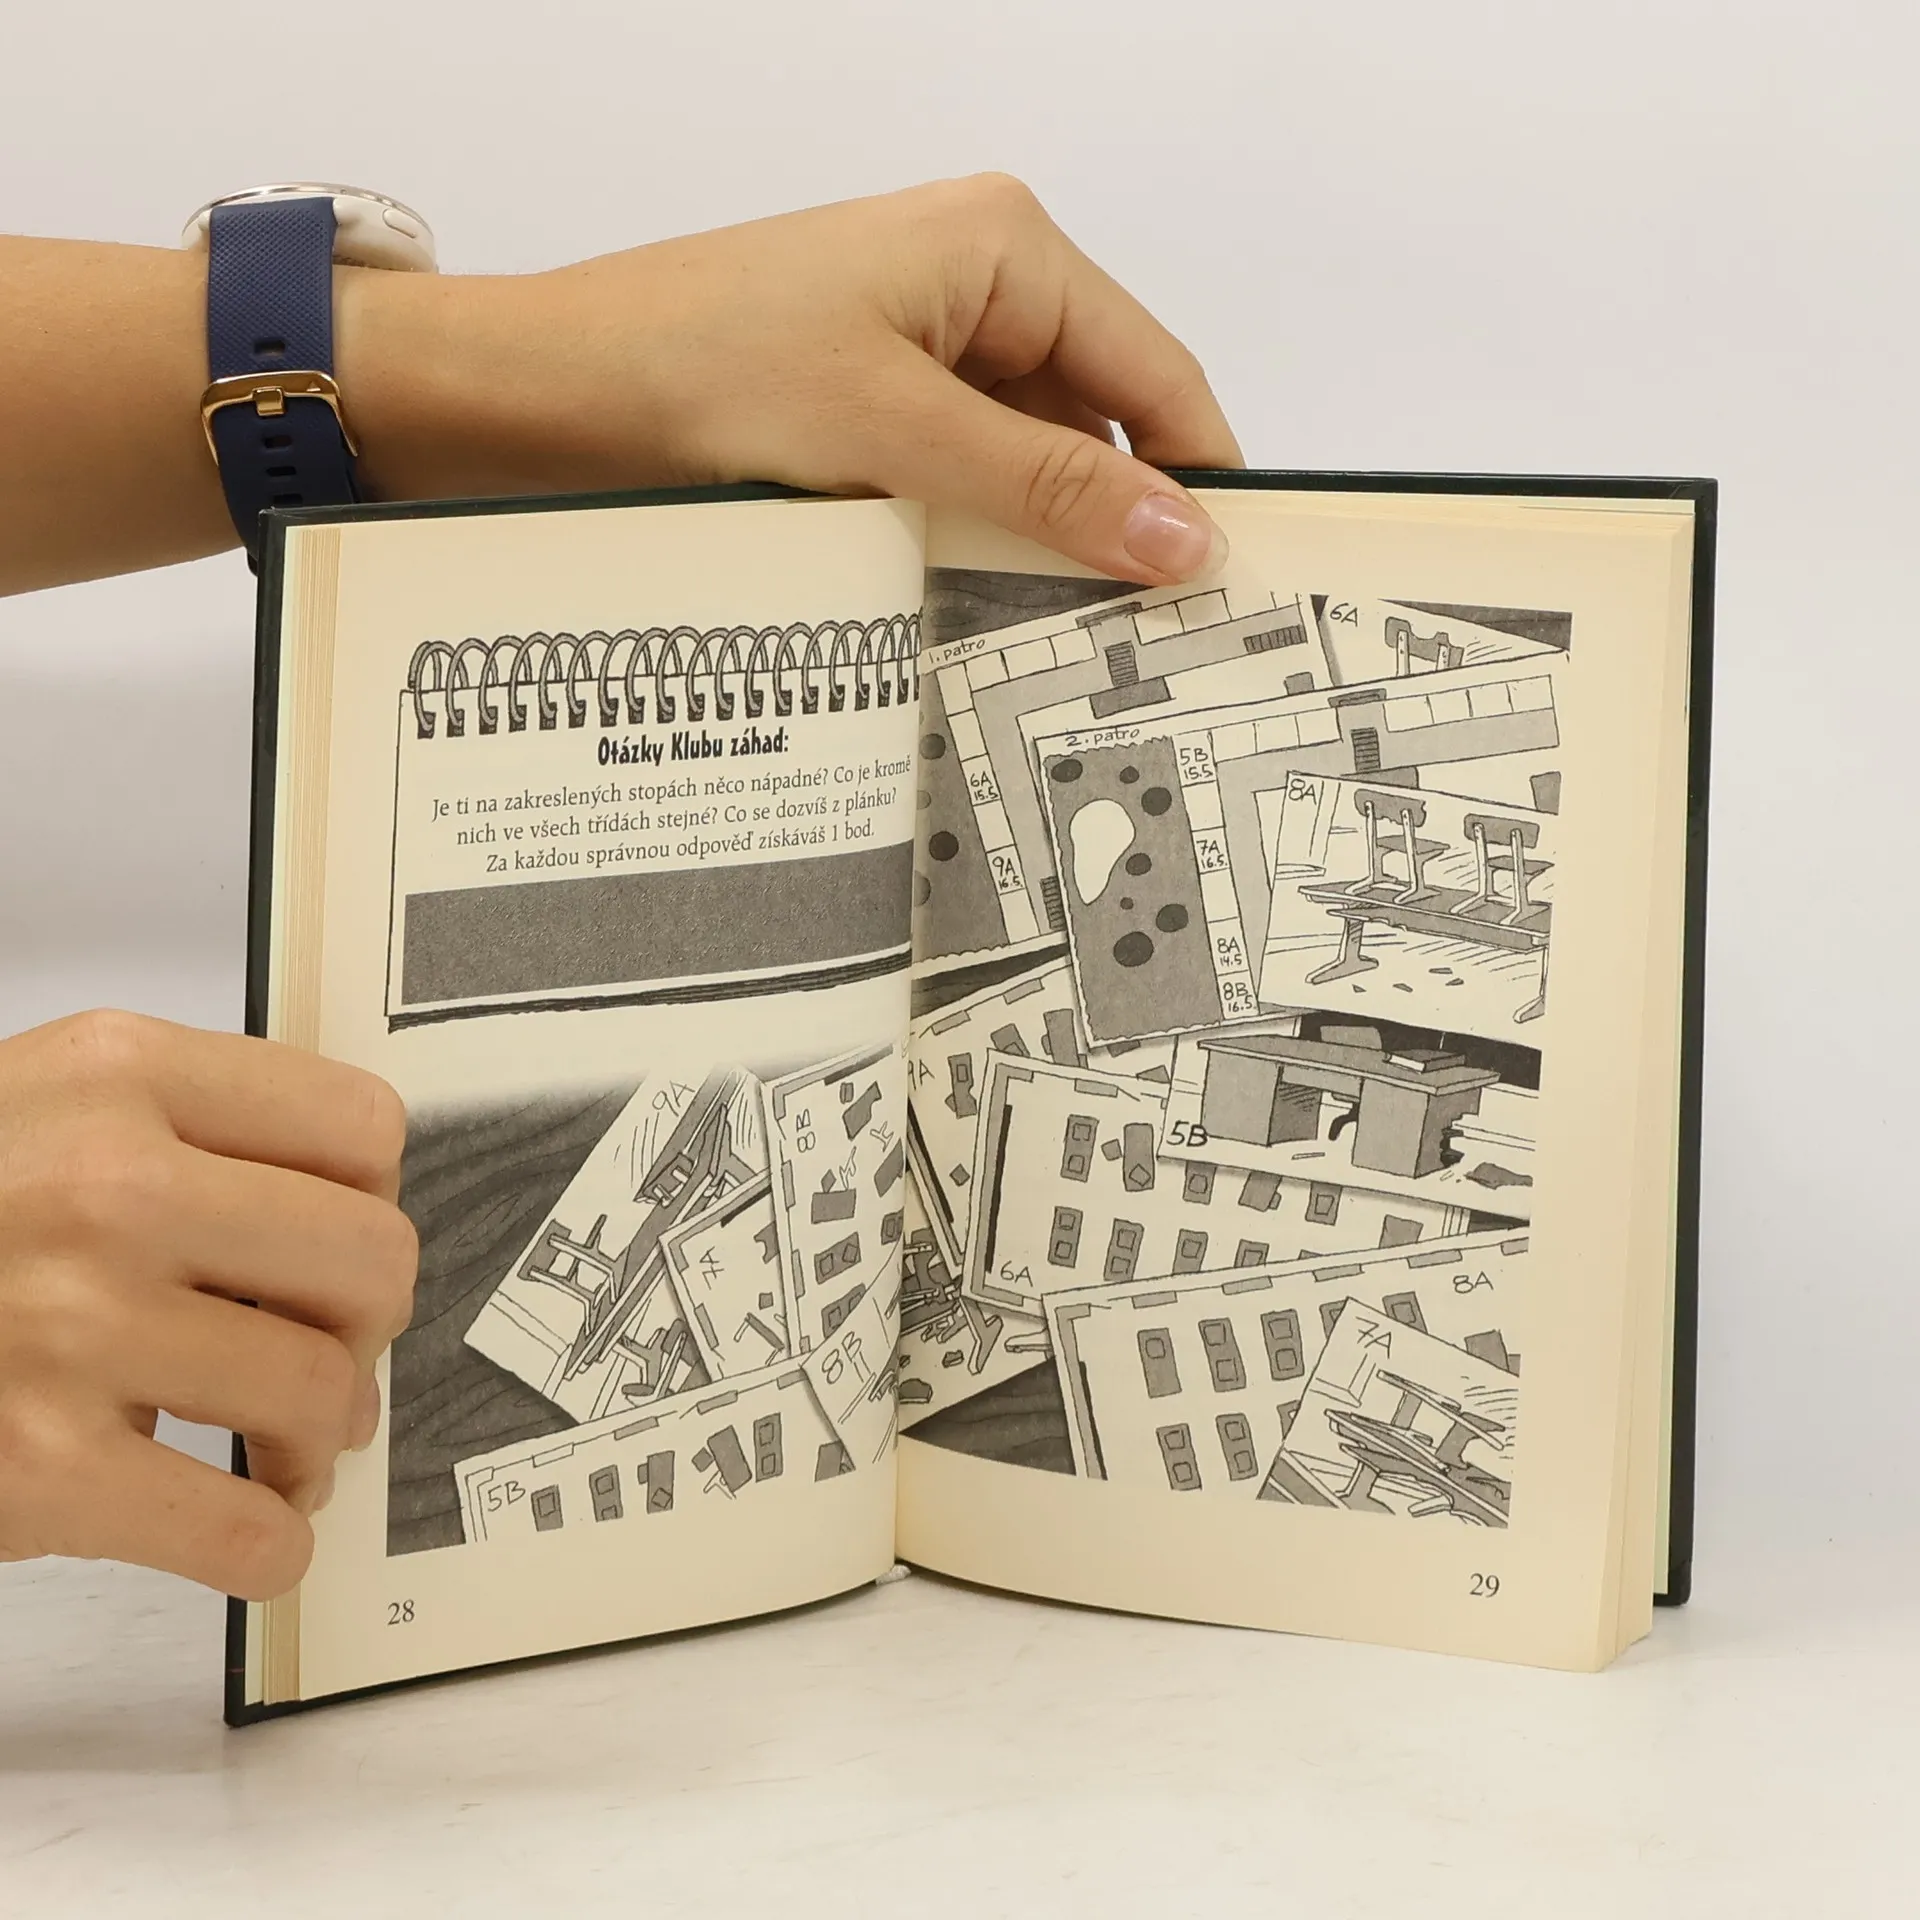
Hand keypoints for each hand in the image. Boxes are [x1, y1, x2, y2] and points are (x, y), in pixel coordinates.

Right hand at [0, 1011, 415, 1598]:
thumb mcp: (46, 1112)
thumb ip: (191, 1138)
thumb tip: (350, 1226)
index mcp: (117, 1076)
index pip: (362, 1127)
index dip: (373, 1198)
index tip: (340, 1239)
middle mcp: (106, 1185)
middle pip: (372, 1257)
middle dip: (366, 1322)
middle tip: (325, 1347)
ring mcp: (71, 1327)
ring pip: (325, 1392)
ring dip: (320, 1437)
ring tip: (277, 1442)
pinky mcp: (39, 1470)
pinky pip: (247, 1530)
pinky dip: (272, 1546)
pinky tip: (246, 1525)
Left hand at [343, 173, 1243, 584]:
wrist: (543, 394)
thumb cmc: (700, 368)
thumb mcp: (895, 432)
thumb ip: (1046, 485)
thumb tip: (1185, 536)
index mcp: (1005, 247)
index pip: (1158, 374)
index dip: (1200, 479)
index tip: (1226, 588)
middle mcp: (975, 285)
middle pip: (1099, 422)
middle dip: (1114, 524)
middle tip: (1140, 643)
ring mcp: (920, 344)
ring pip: (1028, 462)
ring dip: (1036, 542)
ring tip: (1055, 641)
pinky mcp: (871, 401)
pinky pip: (962, 476)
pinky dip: (973, 538)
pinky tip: (973, 606)